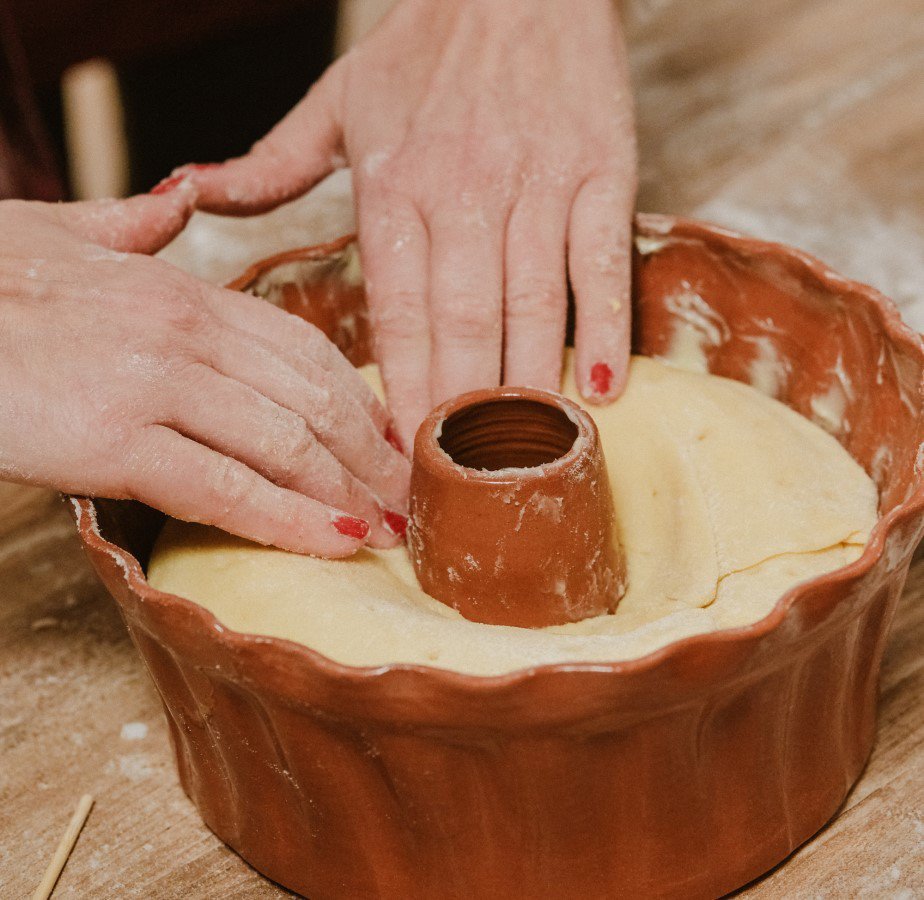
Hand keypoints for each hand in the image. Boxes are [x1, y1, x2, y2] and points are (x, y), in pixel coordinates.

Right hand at [0, 187, 408, 555]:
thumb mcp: (60, 234)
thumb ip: (130, 223)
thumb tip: (175, 197)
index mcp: (183, 291)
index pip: (304, 351)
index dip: (360, 401)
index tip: (390, 440)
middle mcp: (184, 333)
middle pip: (312, 401)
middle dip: (370, 456)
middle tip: (411, 497)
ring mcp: (154, 385)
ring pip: (284, 444)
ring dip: (348, 494)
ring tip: (389, 530)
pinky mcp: (113, 440)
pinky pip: (224, 488)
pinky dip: (287, 520)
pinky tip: (331, 544)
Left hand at [182, 0, 636, 445]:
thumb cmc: (427, 47)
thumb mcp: (338, 99)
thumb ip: (270, 164)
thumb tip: (191, 196)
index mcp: (393, 185)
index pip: (394, 309)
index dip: (400, 389)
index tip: (399, 455)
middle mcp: (463, 190)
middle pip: (459, 321)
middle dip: (457, 408)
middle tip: (457, 483)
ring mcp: (536, 182)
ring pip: (528, 302)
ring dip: (523, 386)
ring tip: (519, 455)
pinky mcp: (600, 169)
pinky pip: (600, 259)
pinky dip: (601, 324)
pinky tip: (598, 388)